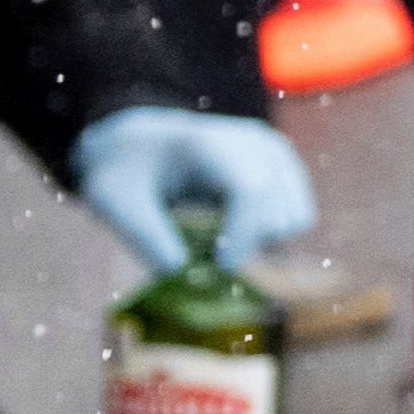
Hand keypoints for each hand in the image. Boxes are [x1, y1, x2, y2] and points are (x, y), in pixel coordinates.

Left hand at [69, 102, 318, 282]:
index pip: (253, 191)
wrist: (140, 143)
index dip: (244, 238)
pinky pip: (298, 217)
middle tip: (210, 251)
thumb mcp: (115, 203)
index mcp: (210, 144)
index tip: (220, 268)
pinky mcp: (285, 168)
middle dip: (249, 243)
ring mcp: (276, 154)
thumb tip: (180, 270)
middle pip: (280, 212)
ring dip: (262, 240)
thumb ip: (144, 237)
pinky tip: (236, 227)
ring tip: (222, 237)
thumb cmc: (125, 173)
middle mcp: (255, 143)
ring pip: (296, 218)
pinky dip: (270, 234)